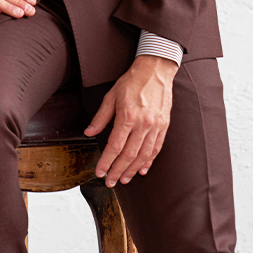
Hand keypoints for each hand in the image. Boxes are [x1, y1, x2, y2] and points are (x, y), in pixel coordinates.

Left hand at [84, 54, 177, 185]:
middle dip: (118, 171)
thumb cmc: (132, 81)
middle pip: (129, 154)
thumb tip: (89, 133)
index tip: (100, 172)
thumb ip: (101, 117)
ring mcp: (155, 126)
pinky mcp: (164, 126)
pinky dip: (149, 161)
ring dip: (133, 170)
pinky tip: (142, 169)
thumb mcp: (111, 96)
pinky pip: (156, 148)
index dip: (106, 161)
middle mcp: (143, 124)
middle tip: (110, 182)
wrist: (156, 70)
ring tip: (124, 179)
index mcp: (128, 116)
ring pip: (144, 155)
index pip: (115, 146)